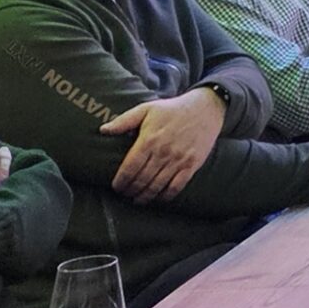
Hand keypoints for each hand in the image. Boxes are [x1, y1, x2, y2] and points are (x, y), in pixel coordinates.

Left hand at [101, 87, 226, 201]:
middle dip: (130, 190)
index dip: (121, 181)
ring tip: (138, 199)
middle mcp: (163, 152)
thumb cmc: (173, 109)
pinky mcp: (192, 164)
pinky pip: (176, 186)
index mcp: (149, 139)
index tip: (117, 186)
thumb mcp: (146, 109)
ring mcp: (179, 159)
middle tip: (126, 194)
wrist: (206, 108)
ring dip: (145, 196)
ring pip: (157, 186)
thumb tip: (103, 130)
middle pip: (142, 180)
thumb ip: (123, 121)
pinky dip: (166, 196)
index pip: (130, 168)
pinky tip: (159, 198)